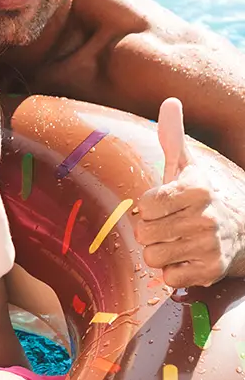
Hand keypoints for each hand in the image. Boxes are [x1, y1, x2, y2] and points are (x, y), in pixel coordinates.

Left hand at [136, 98, 244, 287]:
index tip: (164, 205)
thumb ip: (173, 136)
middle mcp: (206, 216)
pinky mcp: (211, 271)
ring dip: (160, 251)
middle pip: (144, 234)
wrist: (243, 230)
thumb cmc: (203, 196)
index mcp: (196, 188)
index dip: (149, 208)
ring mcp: (210, 245)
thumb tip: (170, 102)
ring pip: (152, 257)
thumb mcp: (189, 166)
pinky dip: (173, 271)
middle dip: (151, 232)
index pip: (145, 206)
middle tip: (169, 226)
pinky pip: (168, 277)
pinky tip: (187, 258)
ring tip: (177, 241)